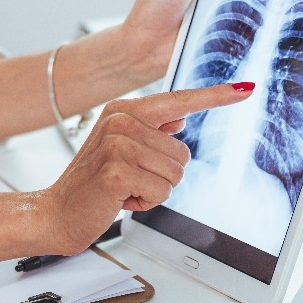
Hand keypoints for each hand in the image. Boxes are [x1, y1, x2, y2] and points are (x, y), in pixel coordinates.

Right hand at [39, 82, 252, 251]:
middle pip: (183, 152)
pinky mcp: (117, 171)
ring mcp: (117, 144)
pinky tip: (121, 199)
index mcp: (123, 110)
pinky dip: (145, 203)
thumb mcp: (120, 149)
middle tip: (131, 180)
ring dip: (154, 190)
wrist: (56, 212)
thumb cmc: (91, 184)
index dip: (215, 96)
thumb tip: (179, 117)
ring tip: (124, 189)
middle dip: (163, 176)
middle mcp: (120, 121)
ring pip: (175, 174)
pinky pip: (161, 191)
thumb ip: (150, 131)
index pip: (178, 100)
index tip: (245, 90)